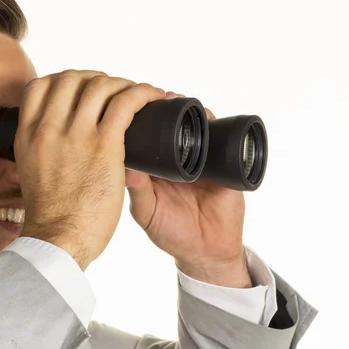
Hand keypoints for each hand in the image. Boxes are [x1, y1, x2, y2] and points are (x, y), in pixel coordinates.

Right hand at [15, 69, 166, 269]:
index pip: (39, 85)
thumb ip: (40, 150)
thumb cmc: (49, 214)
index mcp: (28, 134)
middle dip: (95, 78)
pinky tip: (151, 96)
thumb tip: (54, 140)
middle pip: (72, 78)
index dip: (63, 80)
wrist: (58, 239)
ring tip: (134, 94)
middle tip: (111, 91)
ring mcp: (76, 134)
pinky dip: (142, 93)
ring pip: (100, 86)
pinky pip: (125, 103)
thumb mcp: (30, 171)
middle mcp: (49, 127)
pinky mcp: (104, 145)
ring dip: (121, 83)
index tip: (80, 89)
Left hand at [125, 92, 250, 287]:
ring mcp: (201, 161)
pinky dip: (215, 125)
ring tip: (177, 100)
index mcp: (155, 168)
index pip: (147, 137)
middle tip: (156, 96)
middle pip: (171, 126)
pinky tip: (207, 117)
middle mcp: (177, 160)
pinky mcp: (224, 167)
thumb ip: (138, 191)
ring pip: (195, 128)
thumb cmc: (171, 233)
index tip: (131, 103)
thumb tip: (124, 167)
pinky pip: (222, 141)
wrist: (206, 252)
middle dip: (164, 108)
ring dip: (188, 111)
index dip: (140, 120)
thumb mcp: (147, 213)